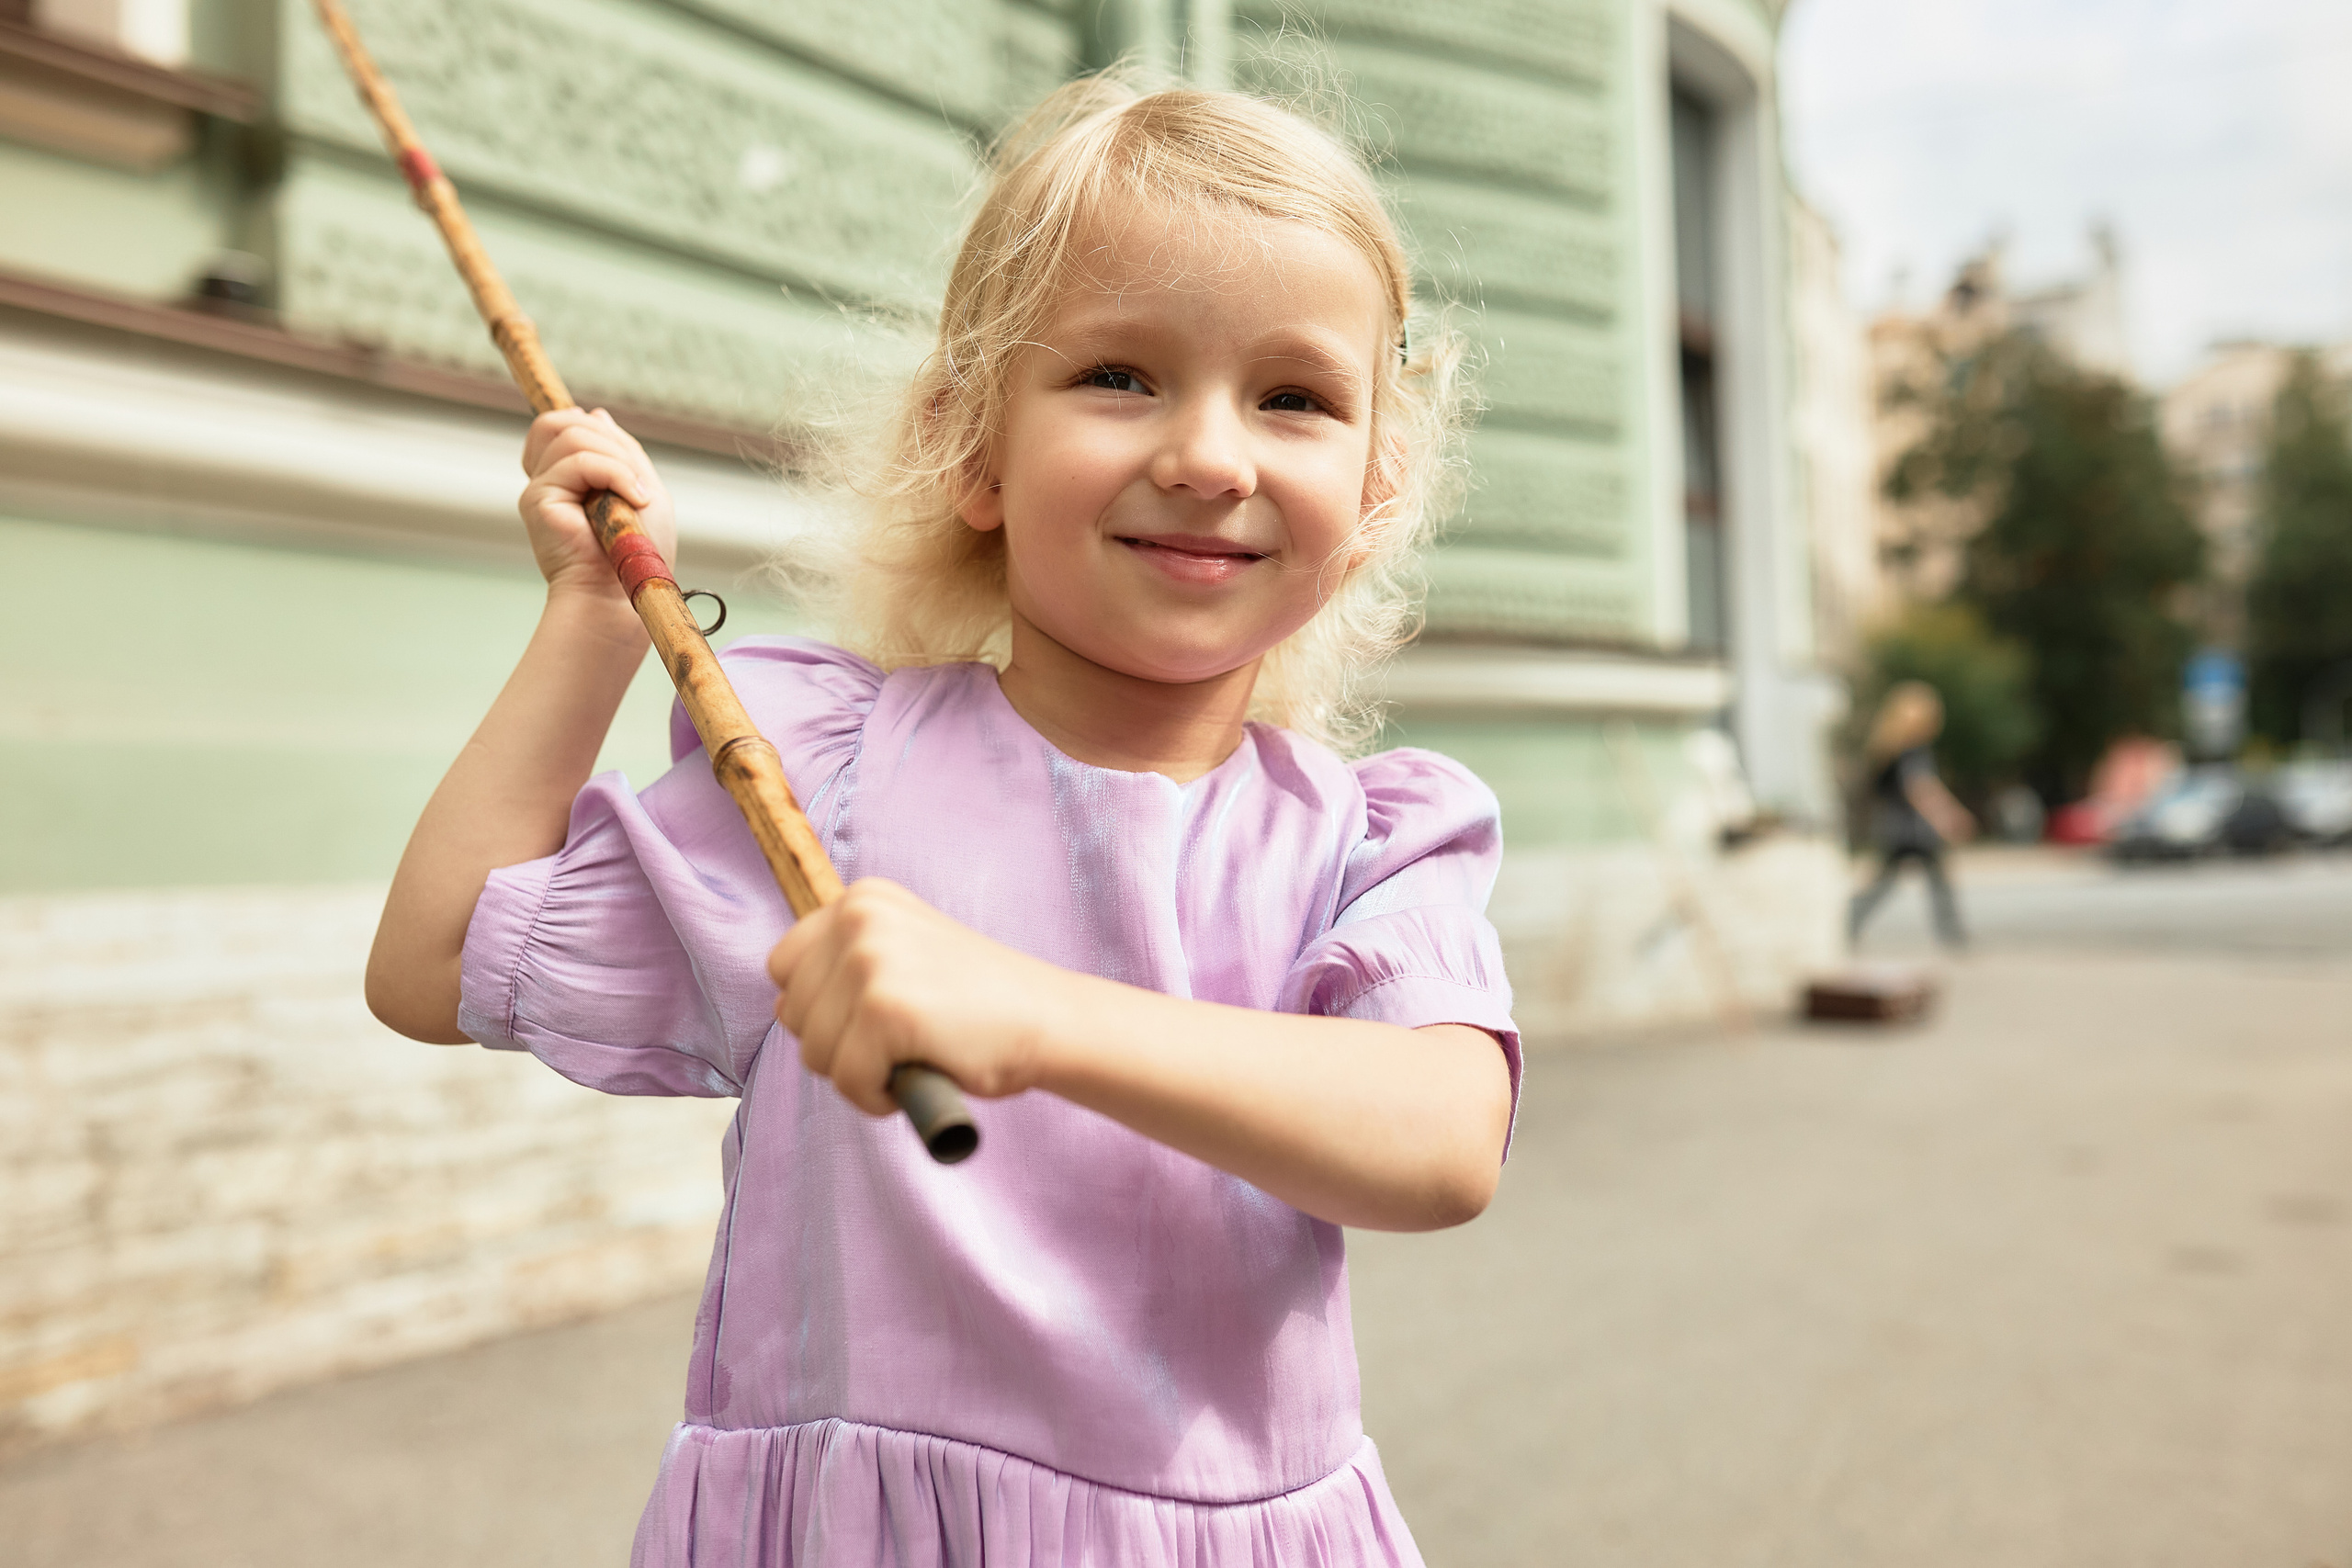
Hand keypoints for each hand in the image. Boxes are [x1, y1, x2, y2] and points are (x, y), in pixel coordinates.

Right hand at [518, 409, 677, 605]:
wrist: (622, 591)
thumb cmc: (638, 551)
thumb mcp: (643, 487)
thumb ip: (620, 451)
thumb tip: (594, 413)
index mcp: (572, 474)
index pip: (575, 423)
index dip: (605, 434)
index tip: (632, 474)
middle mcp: (551, 477)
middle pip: (568, 421)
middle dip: (613, 444)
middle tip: (637, 486)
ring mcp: (541, 486)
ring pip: (571, 433)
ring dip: (616, 460)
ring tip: (634, 497)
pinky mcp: (537, 498)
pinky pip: (578, 462)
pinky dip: (615, 474)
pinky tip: (632, 500)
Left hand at [766, 879, 1070, 1114]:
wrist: (1049, 1020)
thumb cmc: (977, 1004)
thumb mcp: (904, 958)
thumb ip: (843, 969)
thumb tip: (782, 1005)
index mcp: (861, 899)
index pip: (785, 965)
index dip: (822, 1006)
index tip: (875, 1015)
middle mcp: (859, 918)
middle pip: (792, 1012)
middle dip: (837, 1043)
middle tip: (900, 1041)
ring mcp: (871, 962)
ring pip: (815, 1052)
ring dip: (858, 1073)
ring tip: (913, 1055)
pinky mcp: (886, 1011)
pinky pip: (847, 1081)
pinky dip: (877, 1098)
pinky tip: (920, 1076)